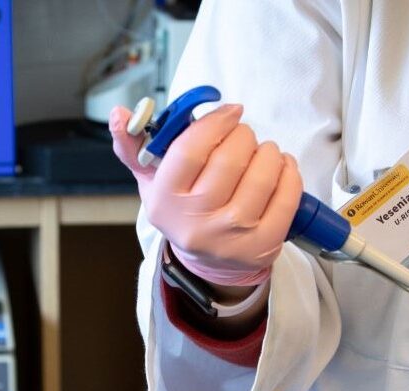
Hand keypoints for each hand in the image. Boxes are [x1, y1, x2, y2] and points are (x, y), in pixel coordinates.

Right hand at [109, 104, 302, 285]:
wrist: (209, 261)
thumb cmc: (183, 210)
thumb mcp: (153, 182)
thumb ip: (133, 146)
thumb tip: (120, 114)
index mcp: (165, 201)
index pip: (191, 150)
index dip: (215, 122)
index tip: (230, 111)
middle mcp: (196, 222)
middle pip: (230, 158)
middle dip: (243, 136)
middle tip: (243, 135)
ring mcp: (232, 236)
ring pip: (262, 173)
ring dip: (268, 151)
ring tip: (263, 152)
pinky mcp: (264, 245)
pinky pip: (287, 195)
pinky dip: (289, 171)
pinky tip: (280, 167)